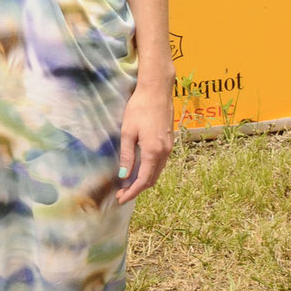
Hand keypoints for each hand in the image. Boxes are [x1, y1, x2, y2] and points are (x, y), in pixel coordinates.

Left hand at [115, 80, 173, 204]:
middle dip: (137, 190)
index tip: (121, 199)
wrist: (157, 91)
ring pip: (157, 172)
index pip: (143, 180)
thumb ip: (128, 155)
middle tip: (122, 194)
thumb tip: (124, 175)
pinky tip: (139, 170)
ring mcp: (169, 147)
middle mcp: (164, 152)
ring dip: (144, 181)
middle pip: (152, 179)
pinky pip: (160, 163)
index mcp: (153, 151)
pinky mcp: (169, 141)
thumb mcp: (128, 132)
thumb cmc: (139, 108)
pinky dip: (150, 171)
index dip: (132, 192)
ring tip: (128, 185)